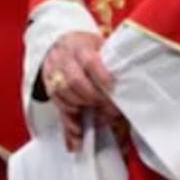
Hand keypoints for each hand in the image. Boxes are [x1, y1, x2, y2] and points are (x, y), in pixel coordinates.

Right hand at [40, 32, 116, 150]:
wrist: (59, 43)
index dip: (101, 76)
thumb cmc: (86, 48)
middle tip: (110, 109)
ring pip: (64, 95)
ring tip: (100, 117)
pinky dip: (69, 125)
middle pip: (75, 81)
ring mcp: (53, 74)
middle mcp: (64, 59)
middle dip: (93, 98)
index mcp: (80, 47)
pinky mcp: (49, 88)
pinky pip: (58, 109)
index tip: (113, 88)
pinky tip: (78, 136)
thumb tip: (131, 83)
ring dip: (83, 108)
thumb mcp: (99, 46)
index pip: (89, 61)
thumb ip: (111, 63)